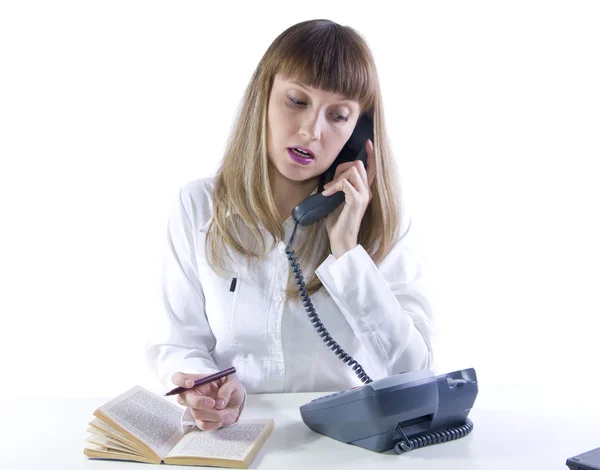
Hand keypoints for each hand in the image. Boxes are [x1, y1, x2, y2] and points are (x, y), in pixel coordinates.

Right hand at [171, 371, 245, 430]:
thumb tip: (219, 403)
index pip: (178, 377)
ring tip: (225, 410)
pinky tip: (223, 416)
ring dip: (214, 413)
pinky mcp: (201, 421)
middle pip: (181, 399)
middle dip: (197, 402)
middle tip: (212, 402)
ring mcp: (196, 409)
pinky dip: (216, 422)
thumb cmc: (232, 388)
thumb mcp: (233, 382)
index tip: (191, 383)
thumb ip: (226, 389)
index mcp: (198, 381)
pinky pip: (203, 425)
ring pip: (196, 413)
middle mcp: (193, 394)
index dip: (180, 380)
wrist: (238, 404)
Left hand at [321, 139, 374, 257]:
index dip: (371, 155)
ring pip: (353, 170)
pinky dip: (333, 186)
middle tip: (331, 183)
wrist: (341, 240)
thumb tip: (333, 178)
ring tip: (328, 190)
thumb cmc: (338, 222)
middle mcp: (367, 191)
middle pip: (359, 164)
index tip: (368, 143)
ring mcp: (364, 195)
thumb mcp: (338, 200)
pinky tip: (327, 195)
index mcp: (364, 190)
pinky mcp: (357, 200)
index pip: (372, 169)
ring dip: (337, 177)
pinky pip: (345, 182)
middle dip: (341, 167)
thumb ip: (340, 188)